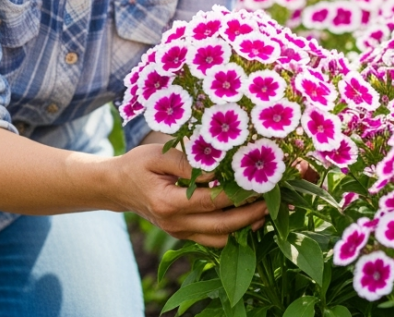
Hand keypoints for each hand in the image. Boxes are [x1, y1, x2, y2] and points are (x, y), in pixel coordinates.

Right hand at [112, 141, 267, 247]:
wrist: (118, 187)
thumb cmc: (138, 165)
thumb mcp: (157, 155)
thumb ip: (186, 161)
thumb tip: (216, 170)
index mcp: (168, 203)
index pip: (212, 201)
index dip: (239, 194)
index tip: (262, 183)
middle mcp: (175, 223)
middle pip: (222, 226)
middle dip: (252, 215)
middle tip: (275, 200)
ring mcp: (180, 232)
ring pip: (221, 238)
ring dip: (246, 227)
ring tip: (268, 209)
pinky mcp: (185, 234)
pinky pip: (214, 239)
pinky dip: (234, 231)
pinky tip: (250, 215)